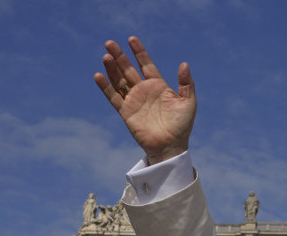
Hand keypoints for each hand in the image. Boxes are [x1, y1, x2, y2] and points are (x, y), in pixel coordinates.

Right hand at [94, 36, 195, 165]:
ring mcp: (134, 100)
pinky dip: (106, 87)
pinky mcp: (126, 112)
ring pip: (119, 80)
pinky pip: (114, 97)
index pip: (146, 65)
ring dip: (112, 68)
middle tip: (110, 43)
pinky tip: (99, 75)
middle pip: (128, 69)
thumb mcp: (188, 102)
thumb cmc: (182, 126)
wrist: (171, 146)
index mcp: (158, 86)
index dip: (139, 52)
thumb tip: (184, 64)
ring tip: (106, 55)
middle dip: (120, 56)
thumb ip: (187, 83)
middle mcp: (144, 91)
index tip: (132, 39)